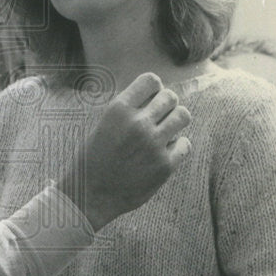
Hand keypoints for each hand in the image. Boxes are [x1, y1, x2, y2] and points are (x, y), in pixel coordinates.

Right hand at [58, 72, 190, 229]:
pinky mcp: (165, 165)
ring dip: (176, 121)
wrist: (89, 195)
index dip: (154, 88)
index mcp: (119, 109)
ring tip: (166, 131)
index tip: (151, 98)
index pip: (151, 80)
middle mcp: (138, 123)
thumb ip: (127, 110)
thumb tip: (153, 95)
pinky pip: (185, 144)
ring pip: (183, 116)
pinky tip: (166, 151)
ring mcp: (153, 144)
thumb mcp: (103, 125)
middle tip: (159, 117)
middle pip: (170, 97)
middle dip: (166, 105)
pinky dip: (178, 146)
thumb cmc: (93, 159)